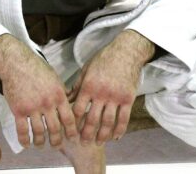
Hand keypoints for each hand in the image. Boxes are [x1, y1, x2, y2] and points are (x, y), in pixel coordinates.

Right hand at [0, 34, 77, 148]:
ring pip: (39, 132)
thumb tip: (70, 101)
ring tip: (41, 145)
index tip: (73, 138)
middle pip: (55, 128)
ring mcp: (32, 108)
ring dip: (40, 142)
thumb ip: (61, 91)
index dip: (72, 131)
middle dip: (57, 140)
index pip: (69, 118)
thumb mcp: (54, 77)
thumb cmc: (36, 68)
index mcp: (58, 94)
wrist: (16, 63)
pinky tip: (26, 144)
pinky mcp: (18, 110)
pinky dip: (24, 140)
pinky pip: (22, 130)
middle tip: (56, 145)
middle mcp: (47, 103)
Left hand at [69, 30, 153, 144]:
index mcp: (89, 85)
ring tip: (98, 143)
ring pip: (108, 122)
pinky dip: (119, 130)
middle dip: (86, 134)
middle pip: (92, 119)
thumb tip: (66, 98)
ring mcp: (116, 97)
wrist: (126, 51)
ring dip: (103, 135)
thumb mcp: (87, 69)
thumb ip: (78, 85)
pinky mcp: (128, 98)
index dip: (73, 121)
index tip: (70, 129)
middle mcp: (101, 93)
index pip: (77, 108)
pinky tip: (115, 137)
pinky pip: (124, 119)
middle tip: (83, 144)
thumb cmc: (104, 59)